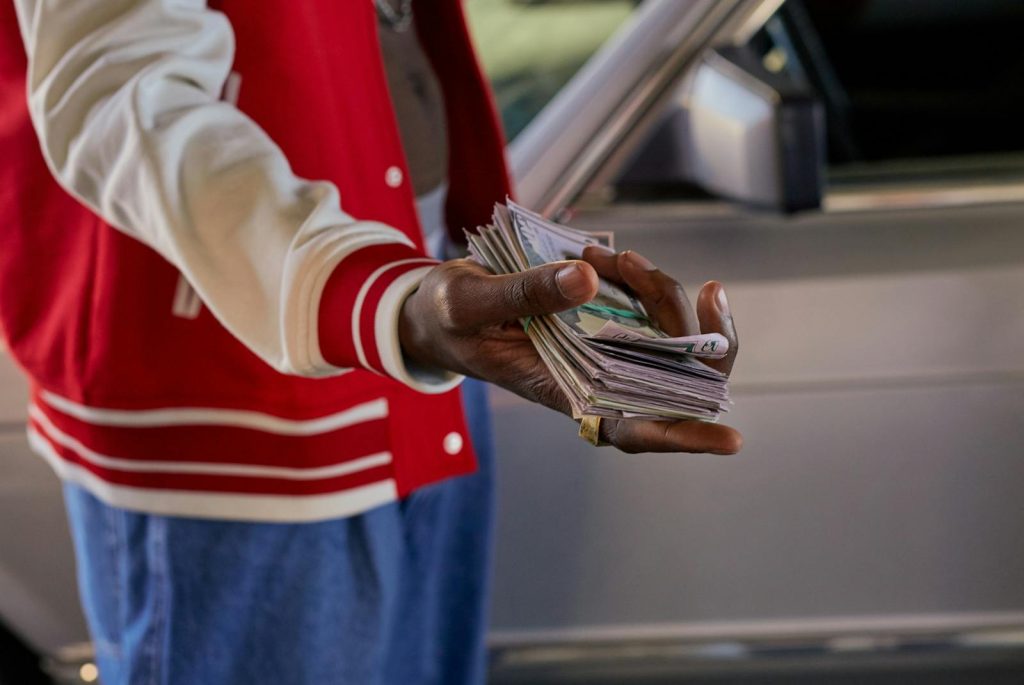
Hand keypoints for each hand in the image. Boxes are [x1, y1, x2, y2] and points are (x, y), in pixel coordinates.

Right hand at [398, 249, 740, 453]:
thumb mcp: (471, 302)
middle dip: (697, 334)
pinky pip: (647, 307)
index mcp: (561, 392)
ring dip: (659, 292)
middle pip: (674, 381)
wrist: (437, 307)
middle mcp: (594, 378)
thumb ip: (525, 292)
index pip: (630, 428)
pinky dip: (642, 279)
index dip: (680, 436)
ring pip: (667, 336)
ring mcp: (604, 351)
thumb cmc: (447, 318)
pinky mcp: (604, 322)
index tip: (728, 439)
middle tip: (704, 291)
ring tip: (616, 257)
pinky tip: (616, 258)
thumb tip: (589, 280)